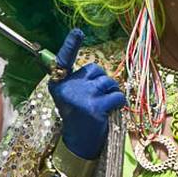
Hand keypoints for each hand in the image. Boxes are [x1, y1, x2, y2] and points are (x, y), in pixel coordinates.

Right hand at [48, 29, 126, 159]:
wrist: (78, 144)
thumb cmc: (79, 116)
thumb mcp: (74, 96)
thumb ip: (82, 81)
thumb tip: (101, 71)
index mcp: (59, 83)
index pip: (64, 60)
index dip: (71, 45)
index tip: (78, 32)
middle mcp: (67, 87)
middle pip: (97, 70)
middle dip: (102, 82)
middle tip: (95, 99)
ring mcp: (81, 96)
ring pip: (109, 83)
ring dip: (111, 94)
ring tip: (101, 107)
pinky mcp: (95, 107)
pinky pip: (117, 96)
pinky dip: (118, 104)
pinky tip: (109, 113)